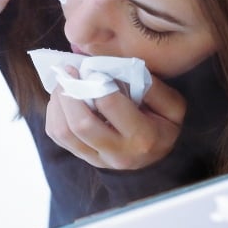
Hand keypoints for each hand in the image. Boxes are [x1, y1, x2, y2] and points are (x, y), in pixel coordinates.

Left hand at [45, 67, 186, 169]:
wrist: (158, 157)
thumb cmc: (165, 125)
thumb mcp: (173, 106)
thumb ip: (154, 88)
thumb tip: (125, 70)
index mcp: (142, 137)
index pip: (110, 106)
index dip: (97, 82)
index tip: (92, 68)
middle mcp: (118, 153)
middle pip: (81, 124)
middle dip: (69, 92)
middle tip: (68, 71)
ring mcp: (98, 159)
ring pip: (63, 132)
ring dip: (58, 103)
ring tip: (63, 83)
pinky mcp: (84, 158)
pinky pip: (58, 137)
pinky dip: (54, 114)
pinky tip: (62, 99)